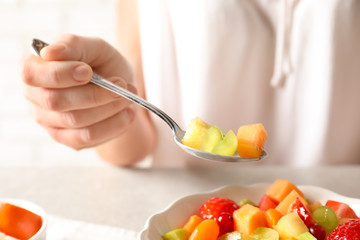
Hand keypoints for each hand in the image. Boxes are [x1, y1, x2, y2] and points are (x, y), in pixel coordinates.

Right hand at [22, 34, 137, 149]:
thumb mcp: (92, 46)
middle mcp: (36, 98)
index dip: (60, 74)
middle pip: (56, 101)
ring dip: (109, 108)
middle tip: (121, 84)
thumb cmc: (99, 63)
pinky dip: (114, 125)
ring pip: (76, 121)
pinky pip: (89, 137)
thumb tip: (49, 52)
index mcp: (34, 69)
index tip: (87, 71)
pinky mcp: (69, 139)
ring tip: (128, 97)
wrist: (118, 85)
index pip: (31, 75)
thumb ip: (72, 44)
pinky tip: (128, 113)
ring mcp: (50, 122)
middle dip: (94, 93)